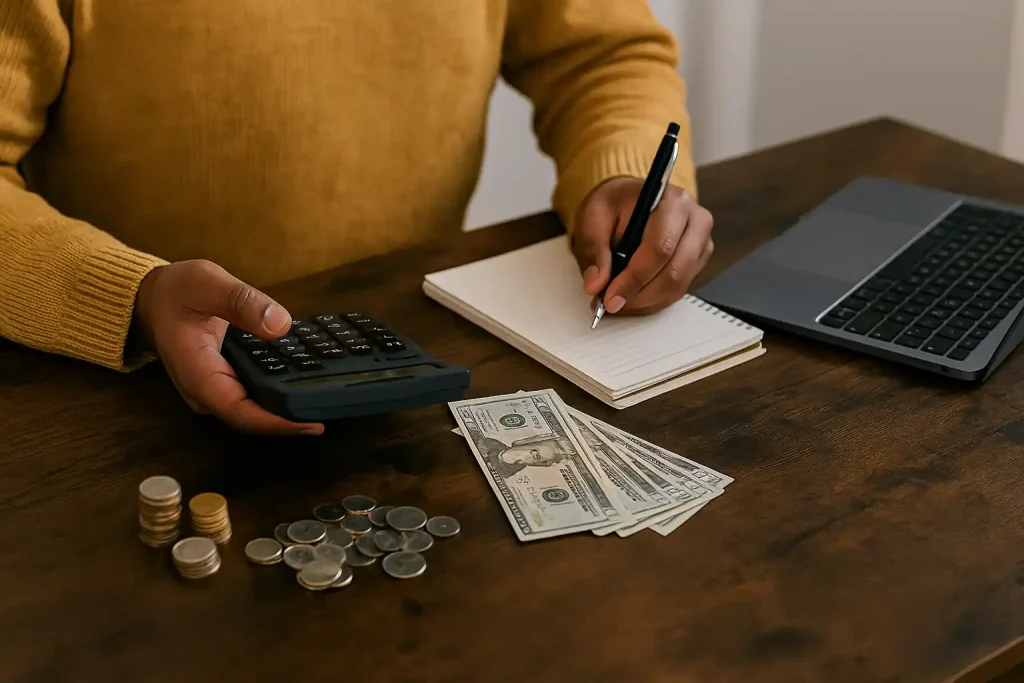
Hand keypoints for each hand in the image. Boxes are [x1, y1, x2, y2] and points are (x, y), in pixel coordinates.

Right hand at [133, 260, 324, 435]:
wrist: (152, 298)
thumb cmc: (176, 290)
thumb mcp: (207, 283)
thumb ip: (241, 301)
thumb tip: (280, 324)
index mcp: (197, 372)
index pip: (238, 411)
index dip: (275, 423)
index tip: (309, 423)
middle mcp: (204, 390)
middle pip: (250, 419)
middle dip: (288, 421)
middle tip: (329, 413)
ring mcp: (213, 389)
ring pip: (252, 412)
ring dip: (285, 412)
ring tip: (324, 405)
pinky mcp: (222, 382)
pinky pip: (252, 397)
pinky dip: (277, 397)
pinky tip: (305, 389)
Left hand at [572, 177, 713, 315]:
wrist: (630, 200)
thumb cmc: (614, 204)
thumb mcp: (593, 218)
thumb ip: (594, 250)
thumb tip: (595, 284)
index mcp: (673, 202)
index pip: (660, 248)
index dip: (634, 278)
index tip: (610, 297)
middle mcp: (696, 221)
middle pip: (674, 272)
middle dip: (639, 295)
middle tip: (611, 305)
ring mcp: (701, 243)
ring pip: (677, 287)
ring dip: (644, 302)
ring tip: (617, 302)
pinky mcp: (697, 261)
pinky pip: (677, 291)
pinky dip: (652, 301)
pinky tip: (631, 298)